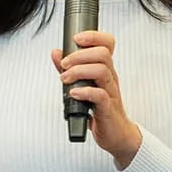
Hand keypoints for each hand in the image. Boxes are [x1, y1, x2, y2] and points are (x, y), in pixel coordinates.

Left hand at [53, 30, 142, 169]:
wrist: (115, 134)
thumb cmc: (100, 109)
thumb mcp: (83, 85)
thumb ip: (69, 68)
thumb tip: (56, 53)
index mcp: (105, 69)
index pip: (107, 44)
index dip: (93, 36)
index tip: (76, 39)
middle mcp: (110, 77)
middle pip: (103, 54)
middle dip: (79, 55)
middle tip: (64, 65)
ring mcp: (110, 92)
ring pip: (101, 71)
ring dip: (79, 72)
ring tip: (65, 79)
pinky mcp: (108, 108)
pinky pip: (100, 95)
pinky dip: (84, 92)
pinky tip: (74, 93)